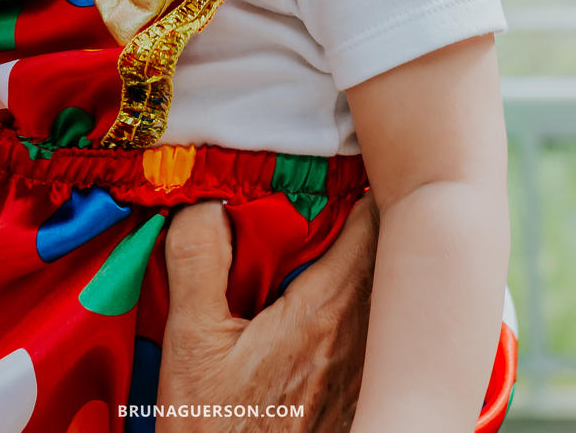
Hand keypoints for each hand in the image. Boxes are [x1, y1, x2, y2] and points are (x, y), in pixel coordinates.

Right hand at [158, 195, 376, 429]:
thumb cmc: (218, 432)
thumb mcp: (190, 345)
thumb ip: (198, 260)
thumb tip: (207, 204)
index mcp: (325, 311)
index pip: (370, 226)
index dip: (360, 189)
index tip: (342, 169)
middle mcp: (363, 339)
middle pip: (385, 256)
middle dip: (367, 221)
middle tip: (340, 197)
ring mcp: (369, 372)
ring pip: (383, 295)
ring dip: (366, 264)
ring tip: (333, 246)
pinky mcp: (363, 398)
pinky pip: (377, 334)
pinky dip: (364, 307)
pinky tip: (328, 309)